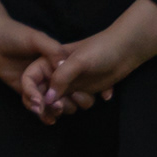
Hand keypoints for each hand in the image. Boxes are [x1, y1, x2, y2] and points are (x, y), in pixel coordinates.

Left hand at [0, 0, 64, 114]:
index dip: (71, 88)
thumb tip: (65, 66)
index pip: (70, 78)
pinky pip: (35, 104)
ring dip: (54, 110)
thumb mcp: (37, 39)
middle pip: (63, 92)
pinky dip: (41, 112)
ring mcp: (39, 82)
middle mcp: (50, 73)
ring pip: (51, 101)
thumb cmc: (16, 34)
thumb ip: (52, 50)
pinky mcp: (26, 90)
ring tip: (52, 116)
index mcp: (57, 61)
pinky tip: (47, 119)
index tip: (71, 96)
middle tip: (58, 108)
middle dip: (63, 102)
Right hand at [32, 0, 156, 116]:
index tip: (40, 106)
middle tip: (61, 108)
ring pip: (60, 104)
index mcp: (47, 62)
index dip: (31, 94)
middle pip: (42, 97)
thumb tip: (48, 100)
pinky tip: (101, 95)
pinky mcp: (82, 91)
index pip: (29, 80)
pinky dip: (85, 103)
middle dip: (52, 105)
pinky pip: (76, 105)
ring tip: (85, 96)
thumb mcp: (78, 61)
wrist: (126, 50)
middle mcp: (55, 74)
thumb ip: (61, 78)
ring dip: (72, 105)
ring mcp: (69, 84)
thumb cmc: (100, 49)